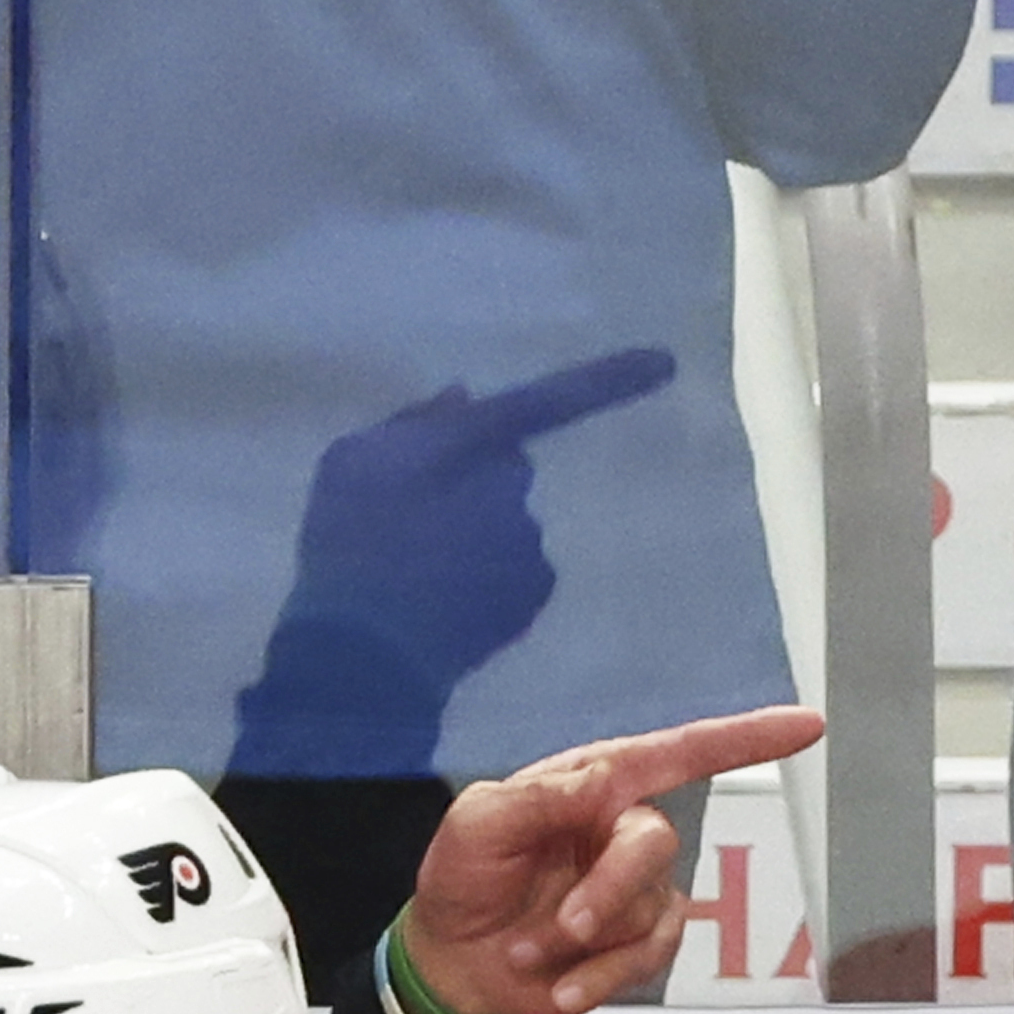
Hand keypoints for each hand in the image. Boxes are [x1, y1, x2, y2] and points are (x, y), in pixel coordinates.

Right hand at [231, 349, 677, 778]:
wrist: (361, 651)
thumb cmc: (345, 544)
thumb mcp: (350, 461)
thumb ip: (411, 424)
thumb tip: (462, 399)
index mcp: (473, 445)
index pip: (547, 402)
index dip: (608, 379)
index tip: (668, 362)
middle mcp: (515, 487)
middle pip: (506, 472)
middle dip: (472, 488)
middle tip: (411, 524)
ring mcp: (529, 544)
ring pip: (507, 527)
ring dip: (473, 542)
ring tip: (414, 577)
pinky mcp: (533, 595)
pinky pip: (516, 575)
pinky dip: (486, 585)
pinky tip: (439, 606)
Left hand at [403, 704, 824, 1013]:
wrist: (451, 966)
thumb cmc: (463, 881)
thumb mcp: (476, 825)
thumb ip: (536, 799)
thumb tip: (604, 784)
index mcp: (590, 784)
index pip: (676, 754)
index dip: (742, 739)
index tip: (806, 725)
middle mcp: (622, 828)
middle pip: (656, 842)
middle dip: (609, 887)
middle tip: (565, 925)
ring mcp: (637, 889)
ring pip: (649, 906)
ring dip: (581, 938)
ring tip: (524, 951)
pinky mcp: (639, 942)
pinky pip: (647, 957)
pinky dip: (598, 978)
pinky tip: (558, 990)